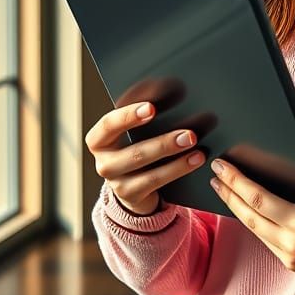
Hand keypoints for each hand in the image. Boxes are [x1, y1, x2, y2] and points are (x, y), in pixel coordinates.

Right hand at [85, 101, 206, 215]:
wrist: (133, 183)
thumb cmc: (135, 146)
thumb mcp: (133, 133)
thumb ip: (142, 118)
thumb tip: (168, 97)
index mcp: (99, 140)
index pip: (108, 125)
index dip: (128, 116)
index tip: (152, 107)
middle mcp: (103, 163)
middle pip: (134, 153)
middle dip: (164, 143)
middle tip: (189, 134)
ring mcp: (116, 184)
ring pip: (148, 171)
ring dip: (176, 159)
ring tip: (195, 147)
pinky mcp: (131, 197)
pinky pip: (156, 183)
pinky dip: (178, 169)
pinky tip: (194, 159)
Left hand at [209, 129, 294, 286]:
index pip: (260, 200)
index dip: (237, 182)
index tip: (222, 166)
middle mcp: (292, 244)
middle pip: (249, 216)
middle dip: (229, 192)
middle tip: (214, 172)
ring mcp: (289, 257)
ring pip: (253, 229)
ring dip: (236, 207)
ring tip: (222, 187)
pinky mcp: (289, 263)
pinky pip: (264, 239)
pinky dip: (252, 220)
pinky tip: (244, 205)